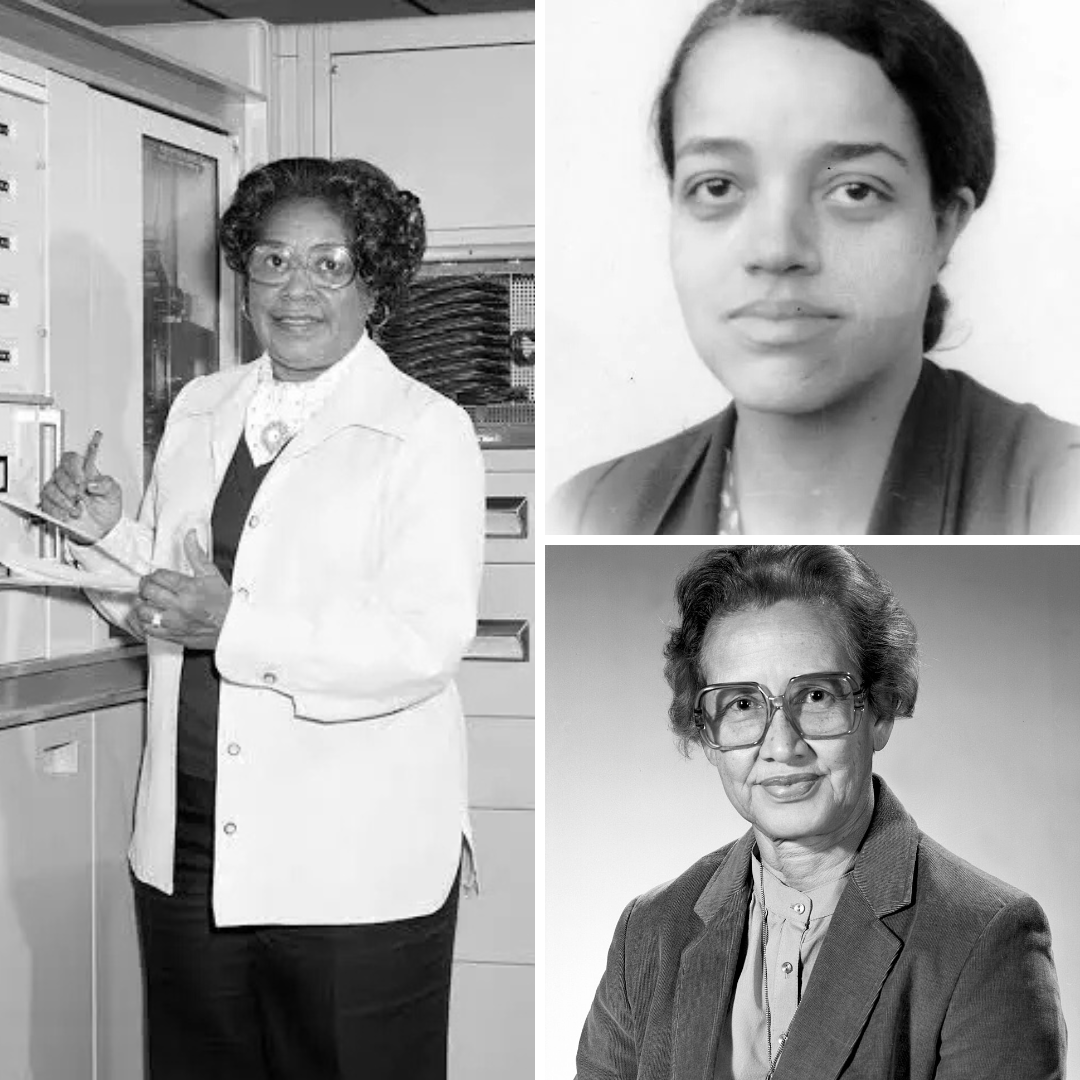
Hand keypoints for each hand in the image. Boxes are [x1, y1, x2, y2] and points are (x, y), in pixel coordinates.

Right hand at [40, 431, 121, 540]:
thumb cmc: (107, 506)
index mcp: (83, 471)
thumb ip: (106, 484)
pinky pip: (47, 504)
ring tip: (77, 510)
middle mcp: (68, 479)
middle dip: (69, 487)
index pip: (71, 459)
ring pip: (50, 489)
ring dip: (63, 501)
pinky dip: (57, 510)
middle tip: (79, 497)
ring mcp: (58, 491)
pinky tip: (67, 515)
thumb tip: (92, 483)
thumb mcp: (114, 493)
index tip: (81, 480)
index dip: (73, 468)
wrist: (103, 527)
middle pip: (59, 474)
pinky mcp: (51, 504)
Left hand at [133, 531, 231, 649]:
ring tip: (149, 601)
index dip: (155, 574)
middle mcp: (180, 605)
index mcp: (189, 588)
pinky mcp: (173, 635)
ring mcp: (175, 622)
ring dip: (143, 604)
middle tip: (150, 586)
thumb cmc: (224, 604)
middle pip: (148, 591)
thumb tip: (190, 536)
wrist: (232, 627)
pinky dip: (146, 622)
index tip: (158, 577)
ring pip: (144, 611)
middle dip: (146, 586)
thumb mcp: (212, 575)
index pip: (159, 576)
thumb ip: (197, 554)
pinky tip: (153, 616)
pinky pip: (149, 629)